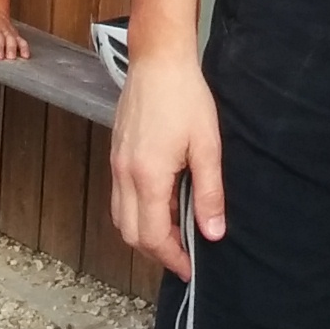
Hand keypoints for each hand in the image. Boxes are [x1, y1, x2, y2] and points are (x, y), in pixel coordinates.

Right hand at [109, 47, 222, 279]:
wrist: (158, 60)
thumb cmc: (185, 97)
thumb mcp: (207, 146)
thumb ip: (209, 193)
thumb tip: (213, 232)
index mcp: (148, 176)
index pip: (153, 236)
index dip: (172, 257)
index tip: (189, 268)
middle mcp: (125, 175)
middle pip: (131, 234)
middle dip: (157, 251)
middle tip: (184, 254)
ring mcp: (116, 164)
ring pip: (121, 218)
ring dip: (145, 233)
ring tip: (174, 230)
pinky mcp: (116, 153)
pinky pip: (119, 197)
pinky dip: (137, 211)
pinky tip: (161, 202)